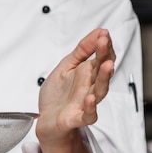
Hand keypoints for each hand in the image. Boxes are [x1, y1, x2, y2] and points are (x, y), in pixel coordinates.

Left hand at [34, 29, 114, 152]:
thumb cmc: (57, 96)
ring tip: (106, 65)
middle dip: (105, 57)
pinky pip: (88, 114)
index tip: (103, 35)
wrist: (45, 120)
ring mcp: (85, 103)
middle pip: (103, 71)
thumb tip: (99, 32)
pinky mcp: (77, 118)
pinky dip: (90, 107)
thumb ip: (82, 50)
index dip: (104, 46)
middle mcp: (90, 87)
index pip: (102, 57)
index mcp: (88, 73)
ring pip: (100, 91)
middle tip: (104, 44)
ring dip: (104, 78)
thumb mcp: (66, 66)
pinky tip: (90, 99)